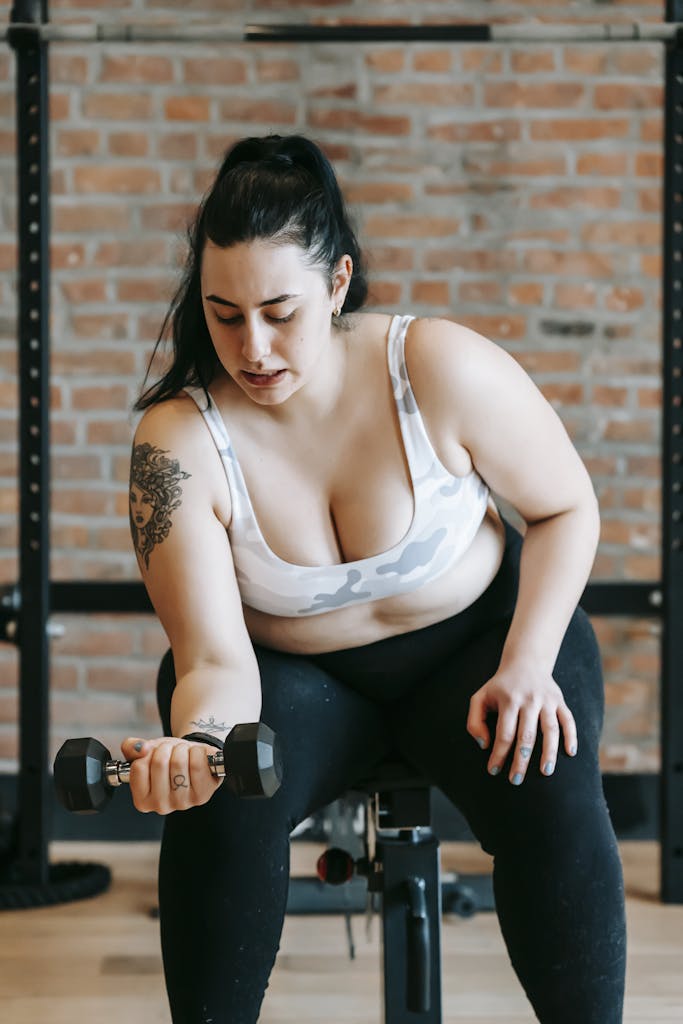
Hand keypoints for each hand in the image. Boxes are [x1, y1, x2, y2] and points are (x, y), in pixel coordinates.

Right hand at [120, 736, 222, 813]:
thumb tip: (141, 748)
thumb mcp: (146, 751)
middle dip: (166, 748)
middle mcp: (161, 806)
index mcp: (142, 800)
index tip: (154, 754)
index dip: (148, 752)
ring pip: (179, 761)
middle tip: (171, 752)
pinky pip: (198, 764)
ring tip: (183, 755)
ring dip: (182, 749)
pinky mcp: (203, 795)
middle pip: (160, 762)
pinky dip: (198, 752)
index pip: (139, 767)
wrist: (193, 758)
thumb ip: (131, 747)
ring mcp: (183, 803)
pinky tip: (196, 758)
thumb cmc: (168, 759)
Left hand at [466, 662, 576, 784]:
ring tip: (546, 772)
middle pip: (526, 735)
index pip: (504, 733)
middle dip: (521, 760)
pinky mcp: (560, 701)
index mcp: (508, 700)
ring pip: (550, 729)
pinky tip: (570, 753)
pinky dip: (571, 736)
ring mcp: (547, 700)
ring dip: (549, 752)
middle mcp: (529, 700)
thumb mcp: (480, 698)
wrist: (525, 662)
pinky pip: (568, 720)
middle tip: (515, 780)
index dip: (498, 754)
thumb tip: (485, 744)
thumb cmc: (500, 687)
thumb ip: (475, 721)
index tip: (493, 770)